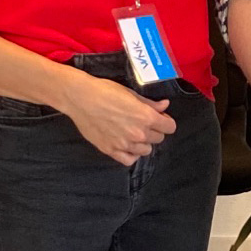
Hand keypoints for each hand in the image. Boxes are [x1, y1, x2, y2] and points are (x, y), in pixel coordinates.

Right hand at [61, 73, 175, 165]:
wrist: (80, 98)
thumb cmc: (105, 91)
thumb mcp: (131, 93)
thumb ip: (150, 103)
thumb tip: (165, 106)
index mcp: (146, 117)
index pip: (170, 127)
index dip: (166, 121)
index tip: (159, 118)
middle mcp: (138, 134)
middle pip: (158, 138)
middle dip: (154, 130)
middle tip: (143, 122)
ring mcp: (124, 144)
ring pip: (146, 150)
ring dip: (143, 142)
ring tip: (133, 133)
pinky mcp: (110, 150)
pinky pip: (129, 160)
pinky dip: (131, 154)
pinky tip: (127, 146)